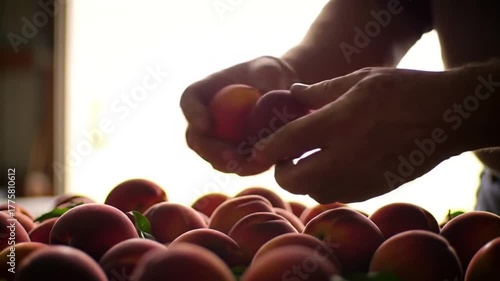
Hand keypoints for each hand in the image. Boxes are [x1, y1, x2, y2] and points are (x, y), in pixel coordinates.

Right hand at [180, 56, 297, 174]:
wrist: (281, 91)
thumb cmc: (270, 74)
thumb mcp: (270, 70)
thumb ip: (264, 80)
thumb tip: (263, 98)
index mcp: (203, 92)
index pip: (189, 100)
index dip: (192, 114)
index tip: (205, 125)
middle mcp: (204, 119)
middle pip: (196, 138)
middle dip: (210, 149)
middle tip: (228, 154)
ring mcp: (217, 140)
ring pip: (213, 158)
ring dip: (229, 164)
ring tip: (246, 164)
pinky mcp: (236, 155)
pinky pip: (236, 166)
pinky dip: (247, 168)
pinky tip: (262, 165)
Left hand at [252, 67, 470, 202]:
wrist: (448, 117)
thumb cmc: (404, 91)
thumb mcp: (360, 79)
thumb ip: (322, 91)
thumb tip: (295, 92)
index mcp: (338, 123)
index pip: (288, 142)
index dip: (265, 150)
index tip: (256, 153)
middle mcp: (346, 156)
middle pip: (295, 181)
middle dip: (282, 172)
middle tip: (286, 158)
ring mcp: (362, 177)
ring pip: (316, 193)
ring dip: (305, 181)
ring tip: (311, 161)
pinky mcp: (375, 189)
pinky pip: (340, 195)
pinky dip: (328, 185)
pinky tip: (336, 166)